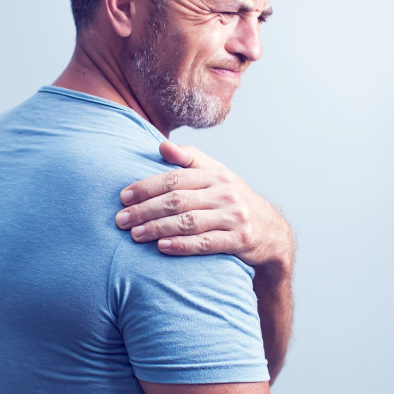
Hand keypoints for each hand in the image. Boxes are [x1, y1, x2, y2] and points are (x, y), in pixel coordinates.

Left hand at [116, 141, 292, 269]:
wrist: (272, 232)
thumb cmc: (234, 202)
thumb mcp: (218, 175)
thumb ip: (190, 160)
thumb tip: (161, 145)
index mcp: (217, 174)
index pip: (175, 177)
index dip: (147, 187)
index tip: (123, 197)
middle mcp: (226, 192)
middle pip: (178, 199)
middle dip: (145, 210)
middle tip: (121, 220)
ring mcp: (234, 217)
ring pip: (188, 221)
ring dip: (158, 228)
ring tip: (135, 235)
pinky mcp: (240, 240)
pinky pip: (206, 243)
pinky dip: (182, 245)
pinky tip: (162, 247)